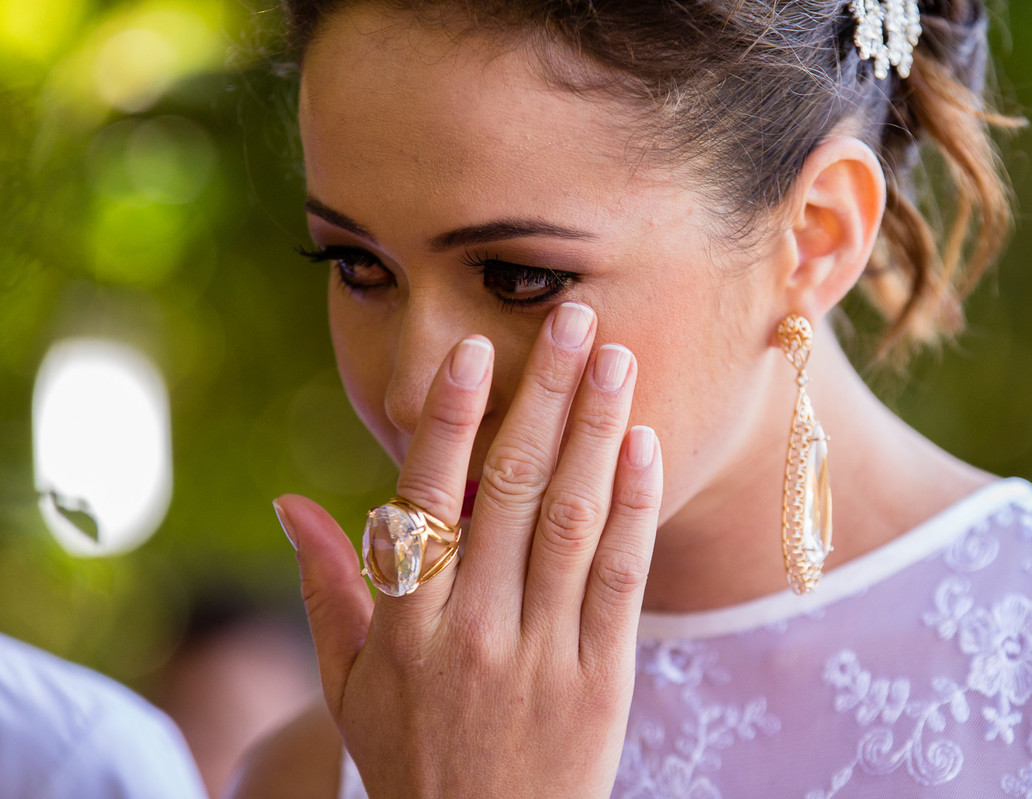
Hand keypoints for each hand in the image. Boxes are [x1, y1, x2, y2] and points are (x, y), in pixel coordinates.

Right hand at [274, 301, 662, 797]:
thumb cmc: (410, 757)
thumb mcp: (348, 683)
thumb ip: (324, 586)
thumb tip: (287, 501)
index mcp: (403, 623)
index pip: (427, 498)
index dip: (452, 418)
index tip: (477, 348)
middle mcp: (471, 628)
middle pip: (511, 490)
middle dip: (546, 396)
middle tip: (576, 319)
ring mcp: (540, 652)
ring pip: (572, 520)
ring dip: (598, 430)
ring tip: (618, 358)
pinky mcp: (600, 678)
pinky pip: (620, 578)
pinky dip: (634, 507)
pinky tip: (644, 444)